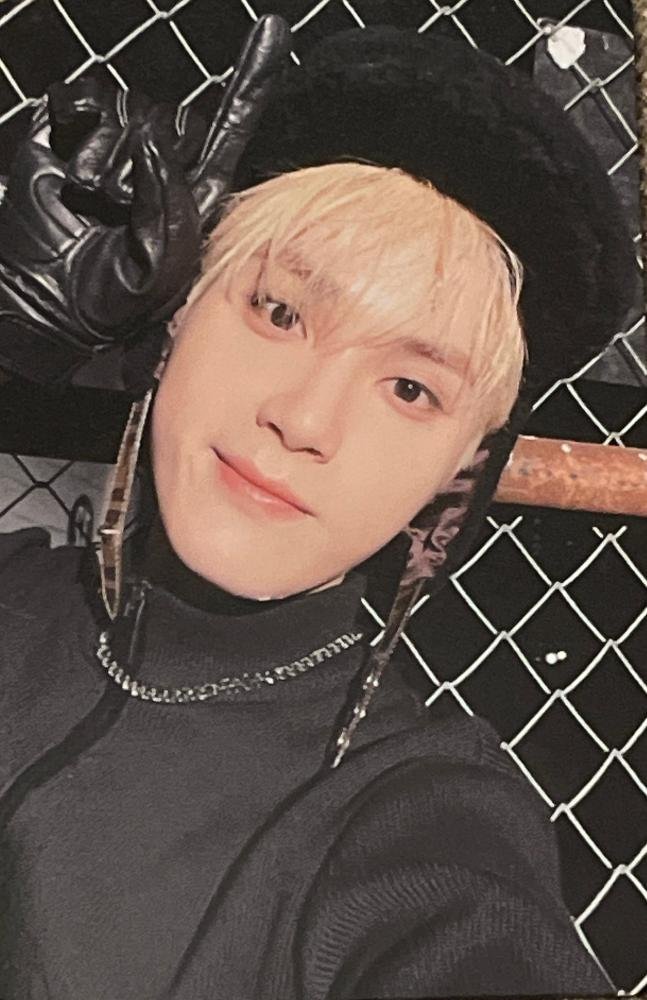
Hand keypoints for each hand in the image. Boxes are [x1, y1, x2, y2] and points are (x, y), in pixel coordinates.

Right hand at [0, 14, 290, 385]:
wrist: (51, 308)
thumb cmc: (113, 301)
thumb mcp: (164, 264)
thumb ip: (171, 201)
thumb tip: (150, 139)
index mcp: (192, 195)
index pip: (228, 130)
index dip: (251, 84)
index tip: (275, 34)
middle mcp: (156, 167)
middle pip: (173, 118)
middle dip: (154, 157)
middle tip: (126, 208)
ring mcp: (111, 151)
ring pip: (129, 110)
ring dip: (110, 154)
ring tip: (95, 199)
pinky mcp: (67, 139)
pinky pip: (83, 99)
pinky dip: (80, 121)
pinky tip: (76, 168)